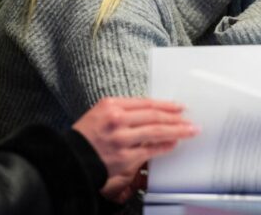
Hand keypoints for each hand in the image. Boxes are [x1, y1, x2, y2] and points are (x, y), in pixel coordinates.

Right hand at [72, 97, 198, 202]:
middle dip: (176, 118)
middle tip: (190, 120)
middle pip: (154, 116)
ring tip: (189, 131)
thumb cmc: (86, 136)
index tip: (179, 107)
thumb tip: (152, 112)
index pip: (146, 103)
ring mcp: (122, 139)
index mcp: (111, 105)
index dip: (166, 105)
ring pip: (156, 132)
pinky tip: (173, 144)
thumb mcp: (101, 112)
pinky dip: (164, 147)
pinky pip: (150, 150)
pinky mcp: (125, 157)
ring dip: (176, 131)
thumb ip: (125, 109)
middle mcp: (117, 120)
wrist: (70, 158)